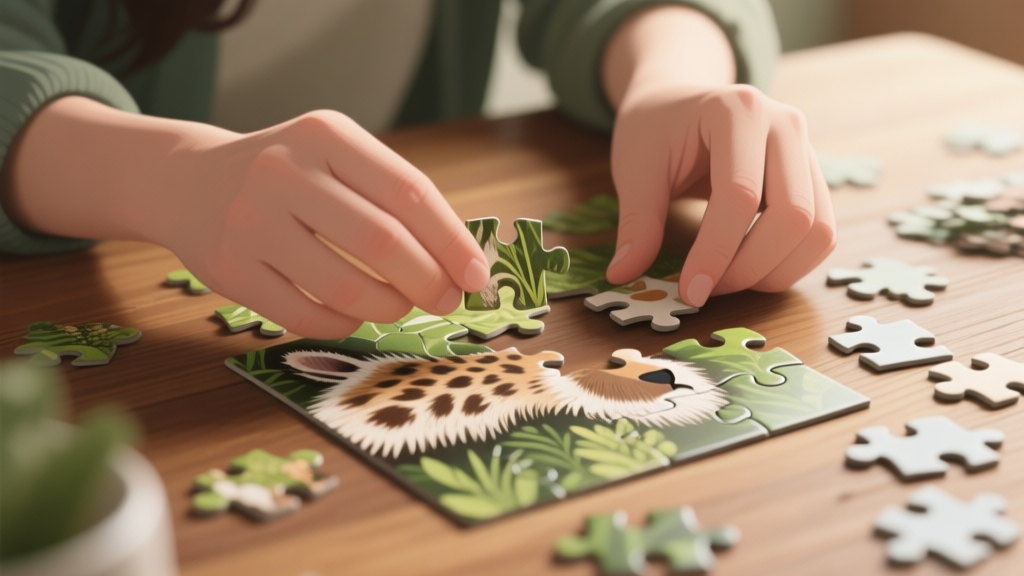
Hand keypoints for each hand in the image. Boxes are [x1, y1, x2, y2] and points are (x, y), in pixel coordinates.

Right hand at [171, 111, 490, 337]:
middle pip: (383, 242)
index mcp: (325, 135)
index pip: (410, 192)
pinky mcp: (230, 270)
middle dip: (429, 282)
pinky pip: (306, 315)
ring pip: (345, 286)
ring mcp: (252, 222)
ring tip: (401, 304)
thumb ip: (394, 198)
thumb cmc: (289, 175)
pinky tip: (355, 313)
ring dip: (390, 306)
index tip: (477, 275)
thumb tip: (460, 262)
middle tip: (447, 300)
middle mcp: (284, 172)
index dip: (452, 241)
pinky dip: (344, 323)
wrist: (187, 181)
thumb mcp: (337, 158)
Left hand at [605, 83, 835, 306]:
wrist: (678, 102)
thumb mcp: (634, 169)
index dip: (716, 251)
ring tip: (724, 282)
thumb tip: (623, 274)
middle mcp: (785, 125)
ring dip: (775, 272)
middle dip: (750, 267)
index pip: (740, 194)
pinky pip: (821, 234)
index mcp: (737, 110)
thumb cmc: (655, 130)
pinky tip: (747, 271)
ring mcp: (807, 151)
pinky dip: (789, 265)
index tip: (689, 290)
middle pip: (794, 214)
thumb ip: (636, 222)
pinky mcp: (813, 179)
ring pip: (818, 229)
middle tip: (705, 290)